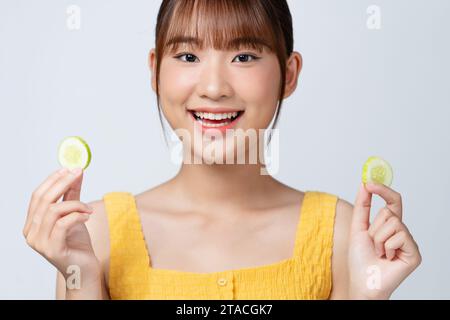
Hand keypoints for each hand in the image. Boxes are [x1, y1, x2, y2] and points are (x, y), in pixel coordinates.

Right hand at [23, 168, 100, 283]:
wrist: (84, 268)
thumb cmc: (77, 243)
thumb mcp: (74, 214)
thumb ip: (72, 195)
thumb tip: (76, 172)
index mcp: (32, 223)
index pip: (38, 195)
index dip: (52, 180)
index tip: (68, 168)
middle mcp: (30, 232)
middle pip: (44, 200)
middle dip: (63, 183)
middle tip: (79, 172)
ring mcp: (39, 242)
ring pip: (53, 211)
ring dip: (75, 204)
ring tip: (89, 208)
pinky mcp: (51, 249)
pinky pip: (63, 224)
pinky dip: (77, 216)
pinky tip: (88, 216)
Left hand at [348, 182, 421, 298]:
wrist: (361, 280)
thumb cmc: (360, 258)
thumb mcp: (357, 227)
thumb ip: (362, 206)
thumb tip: (364, 184)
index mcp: (389, 225)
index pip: (392, 201)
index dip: (383, 190)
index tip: (369, 182)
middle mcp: (402, 231)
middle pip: (389, 211)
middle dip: (373, 227)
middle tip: (372, 243)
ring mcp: (409, 242)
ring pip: (393, 223)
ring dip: (378, 238)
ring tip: (378, 252)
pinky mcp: (415, 253)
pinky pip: (399, 236)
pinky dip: (386, 247)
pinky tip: (386, 258)